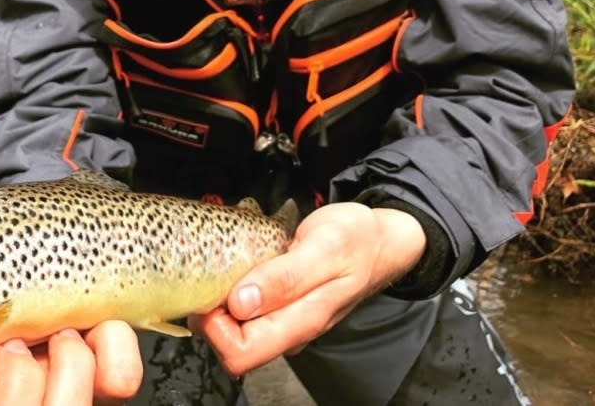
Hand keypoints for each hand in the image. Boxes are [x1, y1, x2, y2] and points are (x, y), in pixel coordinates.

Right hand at [0, 194, 143, 404]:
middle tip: (15, 335)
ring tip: (62, 325)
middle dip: (11, 380)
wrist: (62, 229)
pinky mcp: (105, 373)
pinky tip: (105, 324)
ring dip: (63, 357)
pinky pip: (116, 384)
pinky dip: (113, 352)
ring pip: (59, 405)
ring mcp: (55, 381)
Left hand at [190, 202, 425, 376]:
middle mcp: (291, 329)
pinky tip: (241, 267)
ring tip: (232, 263)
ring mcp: (286, 320)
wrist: (381, 240)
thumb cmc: (357, 239)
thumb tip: (240, 303)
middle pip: (232, 345)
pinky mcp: (281, 307)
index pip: (240, 354)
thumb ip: (285, 277)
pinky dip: (234, 291)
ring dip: (222, 299)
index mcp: (303, 321)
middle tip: (217, 271)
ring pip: (235, 328)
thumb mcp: (325, 247)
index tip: (213, 290)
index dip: (216, 328)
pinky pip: (245, 311)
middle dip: (213, 313)